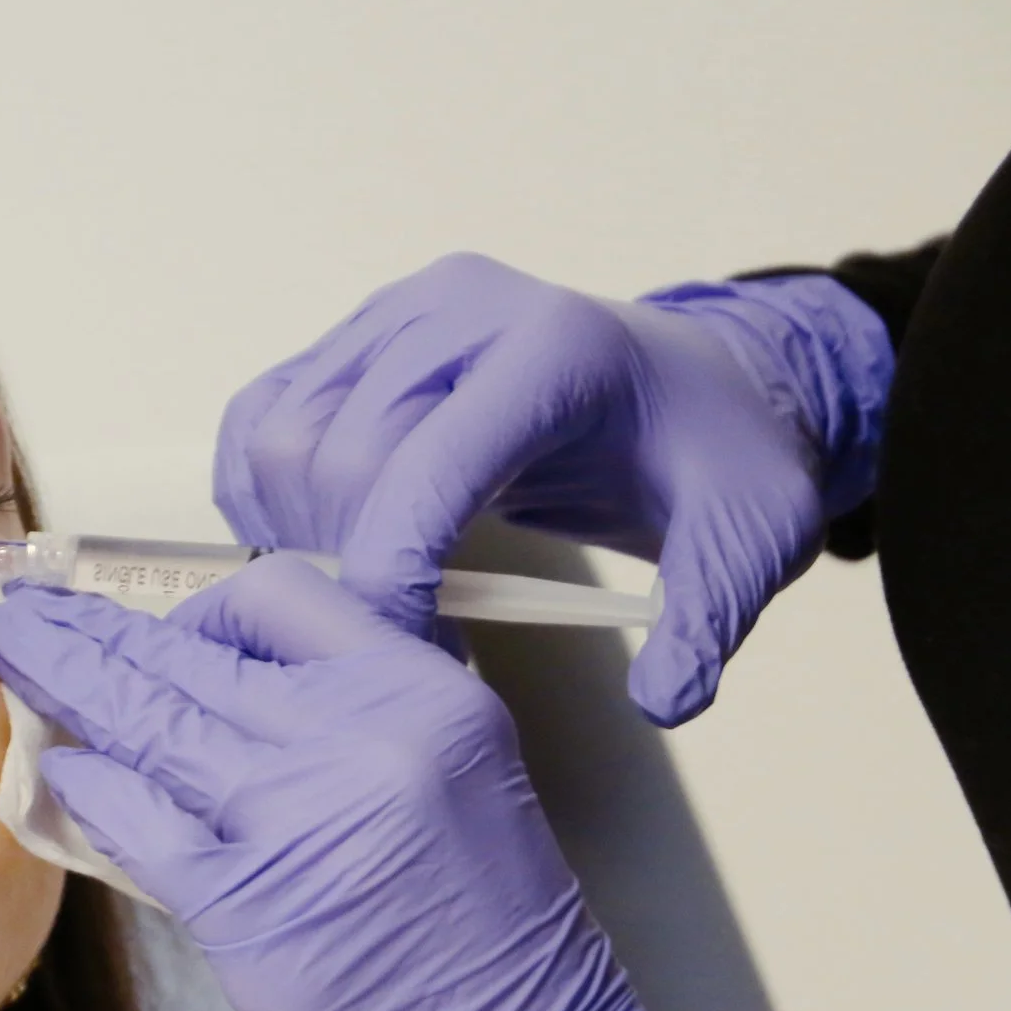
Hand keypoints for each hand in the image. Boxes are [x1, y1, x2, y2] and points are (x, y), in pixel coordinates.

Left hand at [0, 558, 652, 1010]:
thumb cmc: (491, 950)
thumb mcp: (455, 781)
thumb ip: (355, 719)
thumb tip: (230, 683)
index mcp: (425, 695)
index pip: (278, 600)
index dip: (201, 611)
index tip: (163, 632)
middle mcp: (362, 738)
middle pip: (190, 655)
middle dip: (91, 632)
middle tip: (28, 614)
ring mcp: (297, 818)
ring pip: (150, 721)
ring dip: (65, 686)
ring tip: (12, 658)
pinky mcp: (246, 905)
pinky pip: (139, 821)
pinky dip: (90, 792)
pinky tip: (58, 775)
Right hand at [216, 253, 892, 724]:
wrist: (688, 387)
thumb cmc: (709, 454)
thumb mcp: (750, 535)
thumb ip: (710, 618)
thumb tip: (662, 700)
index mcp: (554, 348)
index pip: (425, 463)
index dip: (390, 571)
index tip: (403, 654)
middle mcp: (457, 310)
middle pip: (337, 455)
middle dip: (345, 569)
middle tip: (394, 646)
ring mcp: (393, 316)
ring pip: (280, 437)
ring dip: (294, 537)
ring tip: (361, 599)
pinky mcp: (352, 338)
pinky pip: (260, 416)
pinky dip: (261, 494)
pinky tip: (311, 549)